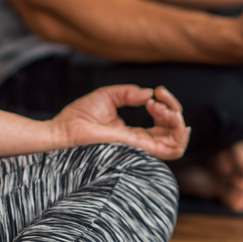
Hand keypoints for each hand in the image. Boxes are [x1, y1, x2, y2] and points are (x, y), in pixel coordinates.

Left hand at [51, 84, 190, 159]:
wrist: (65, 129)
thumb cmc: (80, 115)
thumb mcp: (108, 96)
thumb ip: (129, 93)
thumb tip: (149, 93)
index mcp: (134, 133)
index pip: (163, 125)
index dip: (166, 105)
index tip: (155, 92)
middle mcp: (140, 143)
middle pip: (173, 133)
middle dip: (174, 110)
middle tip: (157, 98)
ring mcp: (141, 147)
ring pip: (177, 143)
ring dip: (177, 120)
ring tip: (160, 106)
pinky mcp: (139, 148)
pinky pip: (172, 149)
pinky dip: (177, 130)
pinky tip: (162, 111)